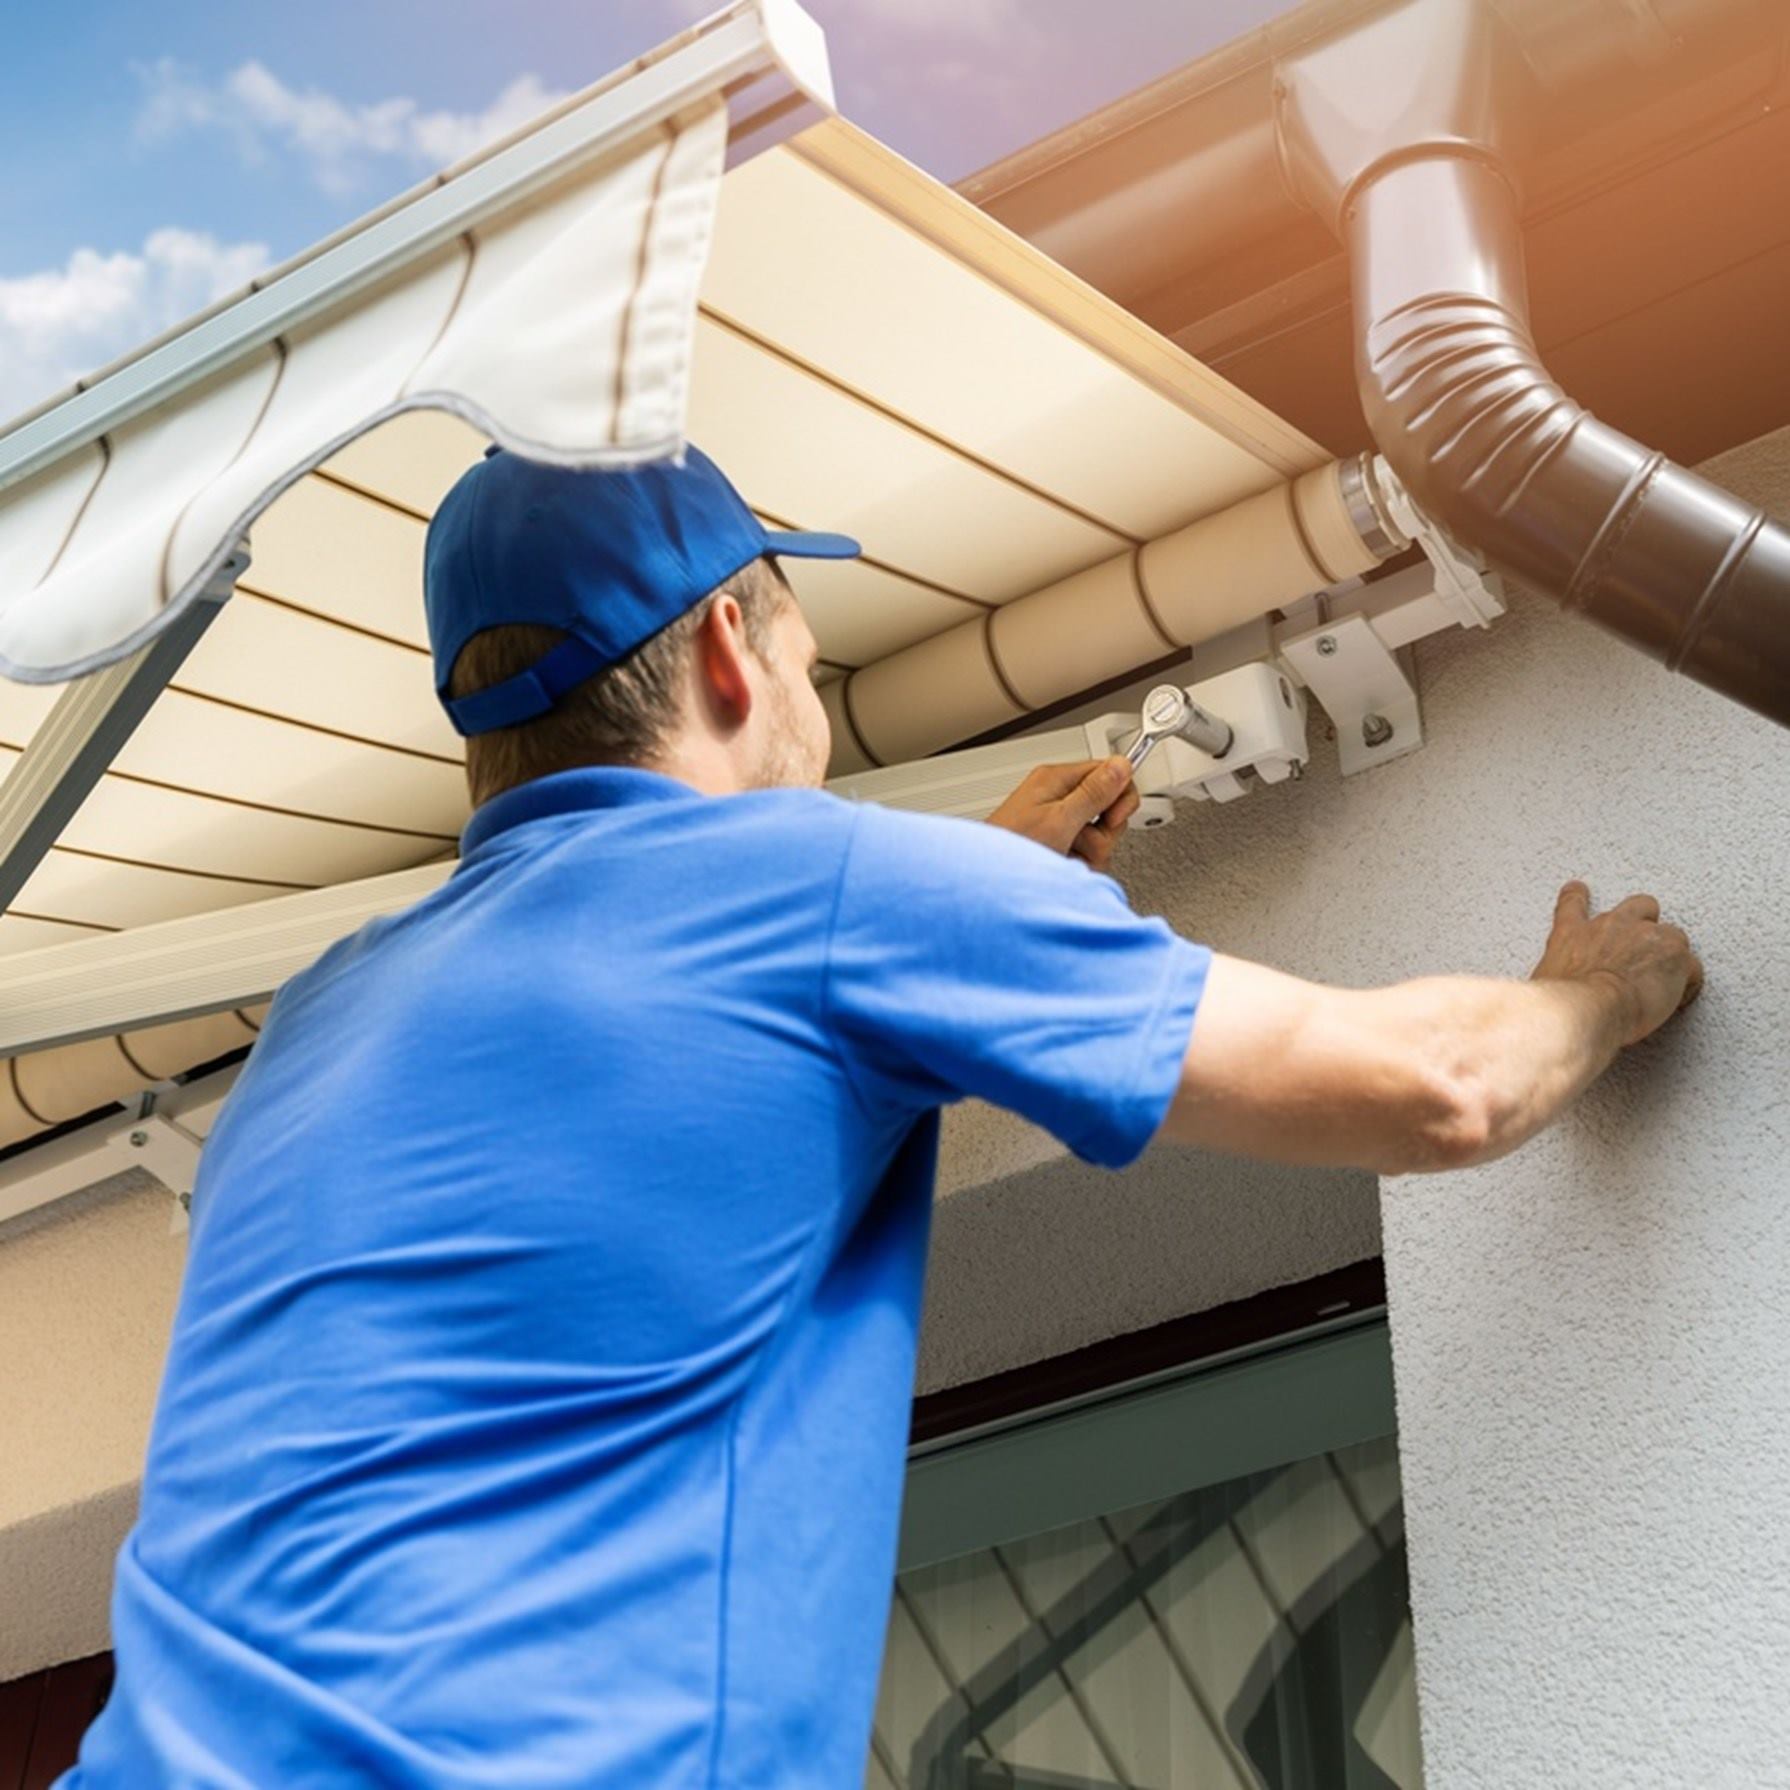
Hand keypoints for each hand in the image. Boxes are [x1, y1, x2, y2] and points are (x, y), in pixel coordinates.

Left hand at [985, 757, 1138, 872]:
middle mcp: (1059, 797)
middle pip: (1109, 806)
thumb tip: (1121, 764)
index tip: (1111, 818)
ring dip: (1091, 852)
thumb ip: (1093, 793)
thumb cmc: (1012, 848)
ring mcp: (1059, 822)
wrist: (989, 882)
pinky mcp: (1059, 844)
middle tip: (1081, 839)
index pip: (1110, 772)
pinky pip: (1088, 852)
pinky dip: (1081, 864)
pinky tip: (1063, 866)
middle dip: (1103, 831)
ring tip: (1066, 855)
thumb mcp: (1059, 820)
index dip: (1119, 796)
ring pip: (1101, 834)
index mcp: (1057, 779)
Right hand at [1531, 879, 1703, 1046]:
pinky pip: (1692, 967)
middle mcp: (1609, 926)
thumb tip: (1552, 997)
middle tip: (1643, 945)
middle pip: (1638, 906)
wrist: (1586, 1007)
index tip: (1578, 891)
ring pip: (1672, 933)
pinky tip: (1682, 997)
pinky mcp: (1674, 955)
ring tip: (1668, 975)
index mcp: (1572, 934)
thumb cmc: (1562, 1002)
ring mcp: (1645, 936)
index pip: (1572, 904)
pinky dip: (1689, 983)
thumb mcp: (1544, 986)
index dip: (1577, 897)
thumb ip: (1556, 982)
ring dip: (1670, 952)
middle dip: (1644, 921)